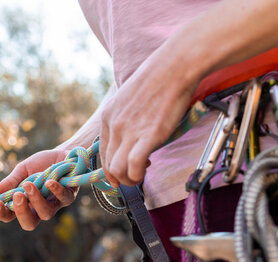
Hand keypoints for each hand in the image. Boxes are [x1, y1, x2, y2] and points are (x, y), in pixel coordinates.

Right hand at [0, 149, 77, 230]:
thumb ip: (9, 183)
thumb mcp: (22, 171)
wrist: (64, 154)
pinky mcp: (69, 195)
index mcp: (25, 204)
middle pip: (29, 223)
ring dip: (36, 200)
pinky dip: (56, 190)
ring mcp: (55, 204)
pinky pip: (64, 198)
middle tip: (17, 196)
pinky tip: (49, 182)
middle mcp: (40, 208)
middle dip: (21, 212)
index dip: (2, 214)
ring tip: (29, 184)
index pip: (10, 216)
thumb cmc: (42, 164)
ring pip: (46, 213)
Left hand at [100, 39, 200, 187]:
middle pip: (108, 166)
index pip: (102, 154)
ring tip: (140, 174)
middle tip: (136, 173)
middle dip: (121, 177)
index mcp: (108, 116)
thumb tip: (132, 136)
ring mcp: (129, 131)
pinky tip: (147, 166)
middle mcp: (114, 125)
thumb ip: (126, 119)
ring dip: (128, 180)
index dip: (113, 168)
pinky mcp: (148, 136)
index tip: (126, 170)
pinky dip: (138, 175)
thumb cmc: (158, 80)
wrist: (174, 67)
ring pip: (117, 171)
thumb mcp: (130, 99)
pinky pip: (133, 166)